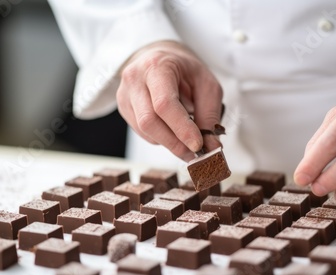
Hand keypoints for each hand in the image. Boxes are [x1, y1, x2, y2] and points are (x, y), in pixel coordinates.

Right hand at [116, 40, 222, 161]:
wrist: (160, 58)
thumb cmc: (185, 70)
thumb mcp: (206, 84)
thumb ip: (209, 114)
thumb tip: (212, 148)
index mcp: (156, 66)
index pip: (164, 104)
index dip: (181, 128)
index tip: (198, 145)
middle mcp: (134, 79)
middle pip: (149, 121)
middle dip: (174, 143)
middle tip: (195, 154)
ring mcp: (125, 94)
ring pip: (144, 130)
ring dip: (169, 142)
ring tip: (187, 141)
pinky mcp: (123, 108)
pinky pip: (142, 132)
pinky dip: (161, 138)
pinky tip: (172, 131)